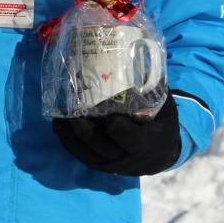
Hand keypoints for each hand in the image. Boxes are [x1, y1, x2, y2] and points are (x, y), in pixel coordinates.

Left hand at [52, 92, 180, 175]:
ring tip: (58, 120)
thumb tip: (141, 55)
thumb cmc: (162, 125)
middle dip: (84, 129)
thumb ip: (154, 89)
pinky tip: (60, 130)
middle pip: (100, 145)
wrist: (161, 156)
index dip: (115, 126)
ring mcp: (113, 165)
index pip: (126, 136)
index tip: (107, 113)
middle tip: (72, 112)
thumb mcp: (165, 108)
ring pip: (87, 154)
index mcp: (146, 142)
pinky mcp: (102, 166)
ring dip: (70, 137)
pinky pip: (82, 158)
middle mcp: (128, 158)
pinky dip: (69, 144)